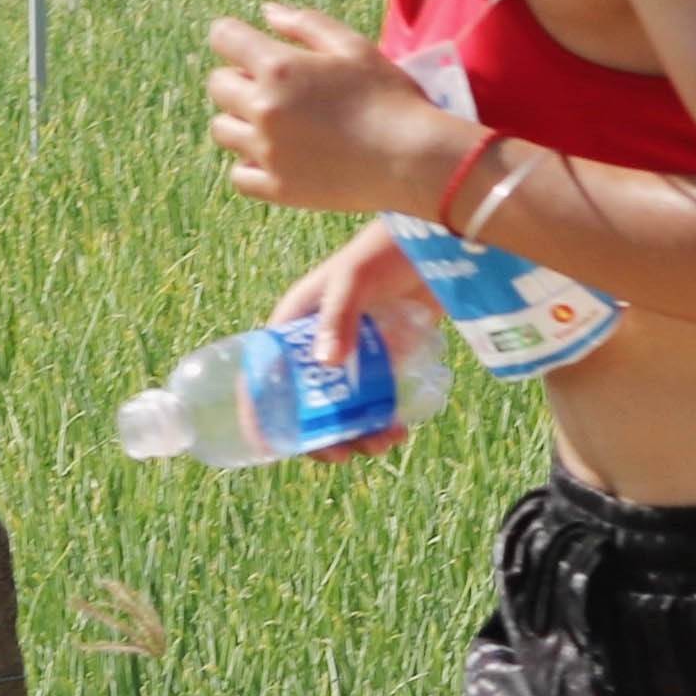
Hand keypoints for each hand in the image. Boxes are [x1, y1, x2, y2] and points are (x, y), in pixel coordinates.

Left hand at [205, 3, 472, 225]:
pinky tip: (278, 156)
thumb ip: (305, 24)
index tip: (249, 44)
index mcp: (279, 67)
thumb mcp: (354, 46)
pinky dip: (251, 164)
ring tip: (276, 122)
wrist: (414, 159)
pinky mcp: (278, 188)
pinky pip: (239, 175)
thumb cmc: (390, 96)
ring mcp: (267, 153)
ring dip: (240, 121)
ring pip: (222, 130)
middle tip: (274, 85)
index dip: (234, 36)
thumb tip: (266, 11)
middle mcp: (264, 109)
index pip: (223, 36)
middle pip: (217, 84)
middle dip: (238, 77)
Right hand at [265, 221, 430, 463]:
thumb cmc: (383, 252)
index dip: (262, 413)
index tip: (273, 447)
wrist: (433, 241)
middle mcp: (316, 344)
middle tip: (348, 454)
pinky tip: (400, 427)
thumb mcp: (353, 279)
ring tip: (387, 440)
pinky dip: (381, 419)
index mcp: (294, 324)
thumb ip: (339, 315)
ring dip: (358, 433)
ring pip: (343, 407)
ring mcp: (351, 354)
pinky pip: (373, 399)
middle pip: (306, 404)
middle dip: (323, 436)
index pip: (264, 375)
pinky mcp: (383, 359)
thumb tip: (326, 363)